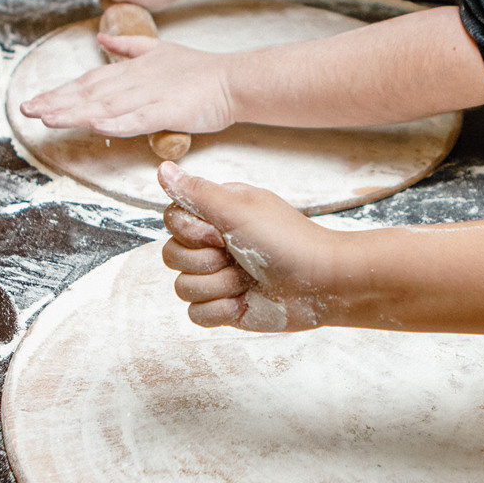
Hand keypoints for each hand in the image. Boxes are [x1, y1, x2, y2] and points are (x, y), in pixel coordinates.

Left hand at [17, 33, 236, 135]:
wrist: (231, 79)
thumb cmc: (198, 68)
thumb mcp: (158, 49)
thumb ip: (128, 46)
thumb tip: (103, 37)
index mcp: (129, 70)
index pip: (87, 82)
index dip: (59, 92)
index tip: (34, 101)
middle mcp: (133, 81)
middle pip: (88, 93)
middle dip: (56, 102)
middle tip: (26, 111)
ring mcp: (149, 96)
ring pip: (106, 106)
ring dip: (75, 113)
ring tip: (48, 119)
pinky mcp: (167, 111)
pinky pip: (137, 119)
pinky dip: (117, 123)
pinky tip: (97, 127)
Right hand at [157, 161, 338, 329]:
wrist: (322, 283)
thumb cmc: (287, 241)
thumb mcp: (238, 209)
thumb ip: (196, 191)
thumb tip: (161, 168)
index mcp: (216, 215)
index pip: (172, 220)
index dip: (190, 232)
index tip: (220, 232)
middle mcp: (214, 244)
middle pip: (171, 255)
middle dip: (205, 262)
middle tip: (236, 256)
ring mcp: (218, 277)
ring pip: (182, 287)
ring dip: (218, 286)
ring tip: (246, 280)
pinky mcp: (224, 307)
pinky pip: (196, 314)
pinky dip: (221, 310)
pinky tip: (245, 301)